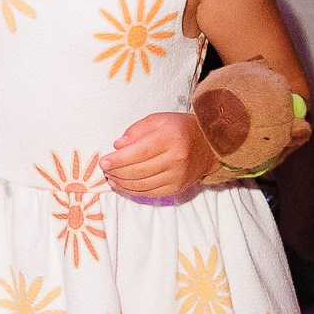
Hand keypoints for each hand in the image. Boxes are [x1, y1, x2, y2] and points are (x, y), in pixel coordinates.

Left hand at [101, 111, 221, 198]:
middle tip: (104, 169)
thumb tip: (118, 146)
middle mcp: (176, 159)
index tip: (104, 161)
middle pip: (139, 171)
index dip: (119, 159)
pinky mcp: (177, 188)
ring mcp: (178, 176)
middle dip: (117, 172)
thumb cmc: (180, 129)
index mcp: (171, 138)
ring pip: (142, 184)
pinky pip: (150, 193)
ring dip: (122, 183)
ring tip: (110, 177)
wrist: (209, 146)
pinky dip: (132, 191)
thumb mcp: (159, 119)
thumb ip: (137, 130)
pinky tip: (121, 185)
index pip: (140, 152)